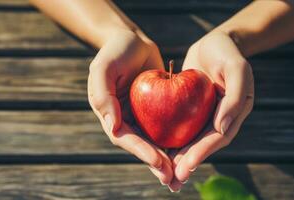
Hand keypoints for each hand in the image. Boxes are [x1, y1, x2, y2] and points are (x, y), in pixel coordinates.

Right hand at [88, 29, 172, 184]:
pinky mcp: (156, 110)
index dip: (142, 152)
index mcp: (110, 114)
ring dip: (167, 159)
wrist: (133, 41)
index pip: (125, 138)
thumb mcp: (104, 67)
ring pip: (155, 141)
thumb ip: (103, 96)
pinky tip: (189, 150)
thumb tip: (112, 127)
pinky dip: (176, 140)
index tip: (159, 162)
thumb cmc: (116, 50)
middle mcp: (125, 120)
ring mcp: (141, 116)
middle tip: (173, 179)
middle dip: (156, 163)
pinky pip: (167, 126)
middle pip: (142, 146)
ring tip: (182, 175)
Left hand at [168, 31, 253, 190]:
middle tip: (172, 180)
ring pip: (191, 140)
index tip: (186, 167)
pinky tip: (158, 150)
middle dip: (188, 163)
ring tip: (164, 175)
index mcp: (234, 113)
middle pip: (203, 145)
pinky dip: (171, 139)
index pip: (217, 138)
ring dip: (179, 158)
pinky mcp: (191, 109)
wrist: (215, 43)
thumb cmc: (227, 53)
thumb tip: (222, 129)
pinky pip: (180, 126)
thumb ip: (234, 98)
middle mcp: (220, 119)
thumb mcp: (237, 68)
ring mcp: (205, 115)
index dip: (202, 153)